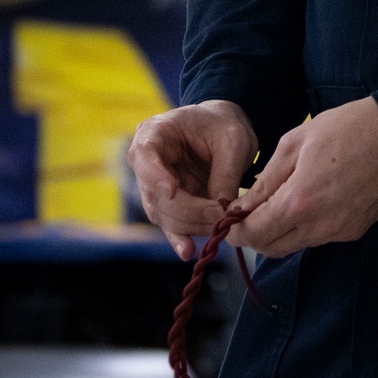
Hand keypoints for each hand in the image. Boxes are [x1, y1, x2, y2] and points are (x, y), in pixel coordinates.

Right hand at [127, 99, 257, 258]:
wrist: (224, 131)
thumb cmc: (224, 126)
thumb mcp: (233, 141)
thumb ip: (226, 173)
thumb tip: (222, 210)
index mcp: (155, 133)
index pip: (144, 155)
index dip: (154, 175)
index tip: (172, 190)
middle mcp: (147, 162)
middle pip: (156, 194)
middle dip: (189, 209)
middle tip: (221, 214)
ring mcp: (155, 187)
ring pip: (164, 215)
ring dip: (192, 224)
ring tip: (220, 226)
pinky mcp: (168, 207)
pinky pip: (170, 226)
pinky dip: (181, 239)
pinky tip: (188, 251)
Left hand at [227, 96, 377, 257]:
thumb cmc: (346, 128)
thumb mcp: (296, 142)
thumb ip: (266, 180)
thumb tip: (243, 206)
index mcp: (299, 202)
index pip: (254, 235)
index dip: (234, 230)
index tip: (226, 218)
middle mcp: (320, 227)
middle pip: (272, 248)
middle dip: (254, 234)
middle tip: (248, 212)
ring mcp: (341, 233)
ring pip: (296, 244)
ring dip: (280, 231)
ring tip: (279, 201)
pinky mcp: (356, 231)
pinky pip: (319, 237)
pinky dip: (305, 226)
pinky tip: (310, 199)